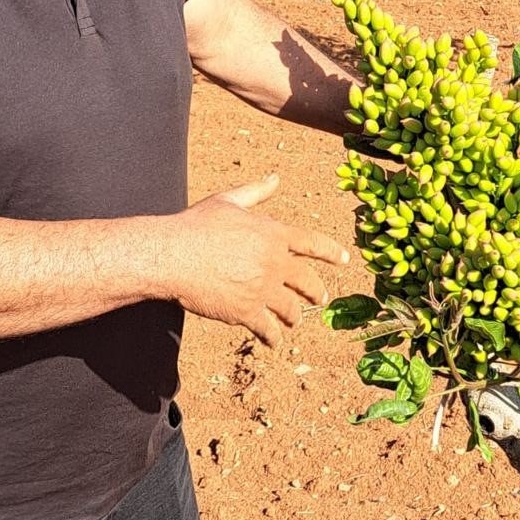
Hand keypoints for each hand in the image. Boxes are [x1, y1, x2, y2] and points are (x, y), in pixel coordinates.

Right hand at [172, 173, 348, 347]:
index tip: (345, 260)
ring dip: (294, 317)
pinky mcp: (246, 312)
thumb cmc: (197, 225)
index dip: (331, 252)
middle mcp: (274, 263)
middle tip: (321, 298)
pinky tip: (273, 341)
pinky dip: (273, 337)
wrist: (174, 255)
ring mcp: (262, 289)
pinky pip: (268, 330)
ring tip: (294, 320)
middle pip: (307, 281)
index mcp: (273, 234)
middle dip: (316, 291)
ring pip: (291, 309)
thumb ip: (256, 192)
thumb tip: (275, 178)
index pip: (313, 243)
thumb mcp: (229, 201)